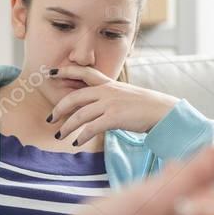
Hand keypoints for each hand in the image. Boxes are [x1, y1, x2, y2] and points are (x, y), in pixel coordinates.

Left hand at [46, 65, 178, 143]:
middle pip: (75, 97)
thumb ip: (109, 98)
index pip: (84, 73)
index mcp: (109, 84)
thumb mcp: (125, 95)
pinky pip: (91, 127)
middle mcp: (107, 91)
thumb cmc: (145, 107)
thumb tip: (95, 107)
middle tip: (50, 119)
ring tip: (59, 136)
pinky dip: (81, 136)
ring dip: (67, 127)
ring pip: (80, 115)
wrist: (163, 111)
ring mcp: (110, 103)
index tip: (51, 73)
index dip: (66, 71)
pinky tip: (76, 143)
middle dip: (59, 108)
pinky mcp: (114, 117)